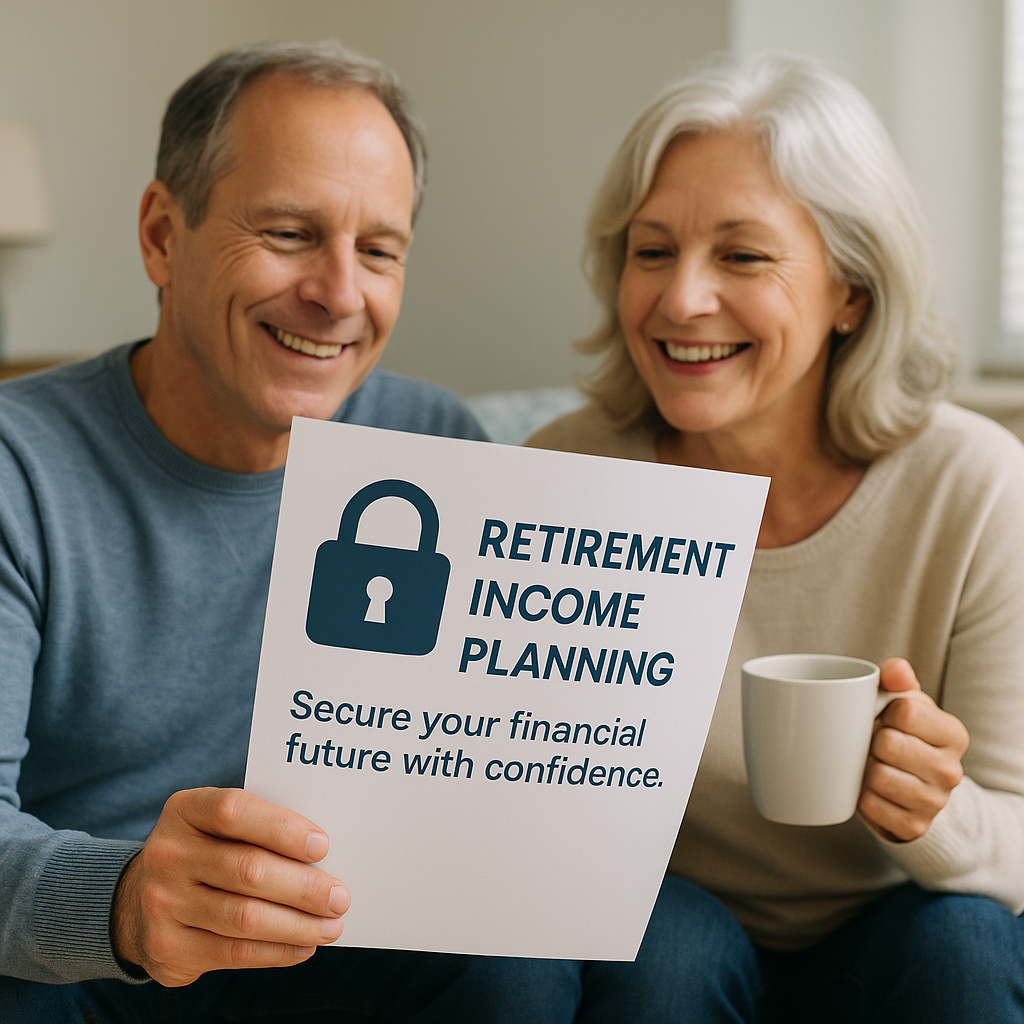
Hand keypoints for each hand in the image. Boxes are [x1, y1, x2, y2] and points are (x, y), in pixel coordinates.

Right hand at [111, 787, 348, 986]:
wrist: (139, 898)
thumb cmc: (207, 851)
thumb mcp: (218, 826)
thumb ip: (260, 829)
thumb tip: (322, 856)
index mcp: (185, 810)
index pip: (234, 811)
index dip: (282, 828)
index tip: (323, 846)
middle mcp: (167, 854)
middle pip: (247, 870)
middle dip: (304, 887)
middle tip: (340, 898)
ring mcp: (162, 903)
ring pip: (244, 917)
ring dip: (297, 925)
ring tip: (331, 926)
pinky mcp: (168, 948)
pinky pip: (234, 952)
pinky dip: (277, 951)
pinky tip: (303, 946)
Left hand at [858, 658, 968, 841]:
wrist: (906, 786)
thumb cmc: (900, 733)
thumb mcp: (901, 701)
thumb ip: (897, 677)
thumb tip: (896, 670)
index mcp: (953, 734)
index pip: (906, 711)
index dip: (883, 711)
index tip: (885, 718)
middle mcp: (950, 770)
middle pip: (888, 743)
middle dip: (871, 740)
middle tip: (873, 743)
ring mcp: (934, 802)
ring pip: (878, 776)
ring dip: (863, 768)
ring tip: (870, 764)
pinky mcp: (912, 826)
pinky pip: (869, 805)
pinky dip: (860, 795)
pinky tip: (869, 788)